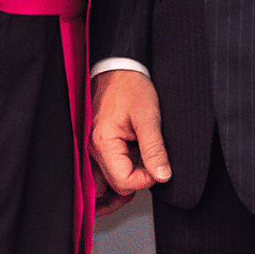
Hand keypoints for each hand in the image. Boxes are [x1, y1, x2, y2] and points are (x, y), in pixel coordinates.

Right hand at [90, 71, 171, 201]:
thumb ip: (155, 150)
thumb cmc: (130, 87)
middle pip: (114, 184)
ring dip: (128, 175)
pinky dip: (121, 166)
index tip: (158, 168)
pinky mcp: (96, 144)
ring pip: (109, 179)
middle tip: (152, 163)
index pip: (123, 182)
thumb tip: (162, 176)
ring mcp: (92, 147)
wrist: (118, 69)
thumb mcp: (148, 118)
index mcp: (103, 142)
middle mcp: (92, 147)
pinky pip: (106, 167)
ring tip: (142, 159)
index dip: (145, 180)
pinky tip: (133, 154)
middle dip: (137, 179)